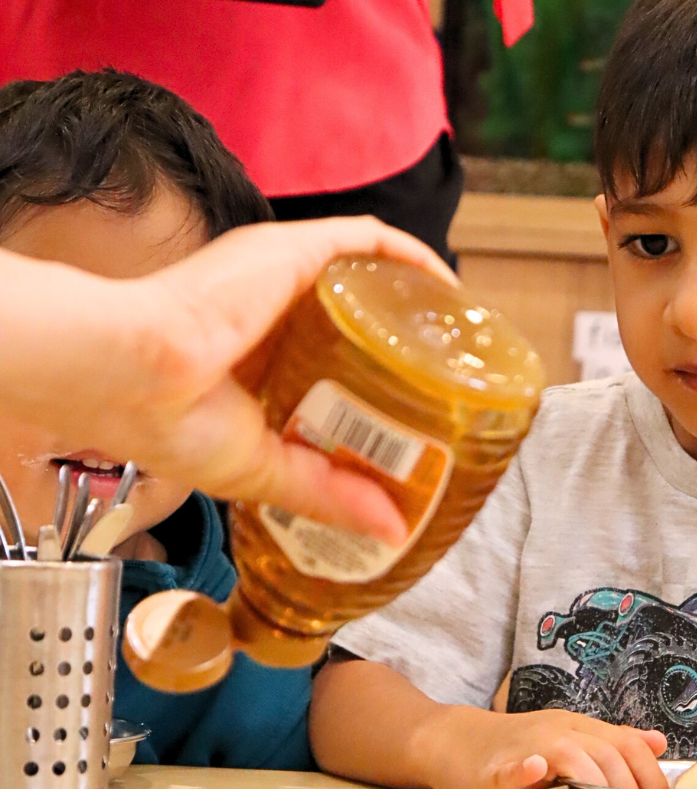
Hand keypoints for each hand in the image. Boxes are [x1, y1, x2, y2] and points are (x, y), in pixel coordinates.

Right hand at [0, 217, 456, 543]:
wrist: (132, 371)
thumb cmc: (170, 422)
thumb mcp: (266, 470)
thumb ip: (328, 493)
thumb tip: (392, 530)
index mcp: (262, 363)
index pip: (335, 366)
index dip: (380, 388)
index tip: (421, 417)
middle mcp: (277, 312)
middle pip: (359, 322)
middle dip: (406, 350)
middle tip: (449, 384)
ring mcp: (286, 277)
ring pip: (368, 280)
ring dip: (415, 304)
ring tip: (455, 340)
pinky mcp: (294, 250)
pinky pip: (367, 242)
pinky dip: (411, 261)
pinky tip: (446, 289)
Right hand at [417, 705, 668, 788]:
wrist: (453, 742)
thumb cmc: (513, 747)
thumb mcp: (567, 740)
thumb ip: (610, 743)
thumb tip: (658, 741)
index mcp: (575, 727)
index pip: (626, 743)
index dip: (650, 773)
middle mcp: (555, 731)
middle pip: (605, 751)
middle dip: (630, 786)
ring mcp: (525, 748)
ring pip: (568, 753)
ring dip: (593, 776)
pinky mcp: (494, 769)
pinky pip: (513, 766)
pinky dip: (526, 768)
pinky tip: (534, 770)